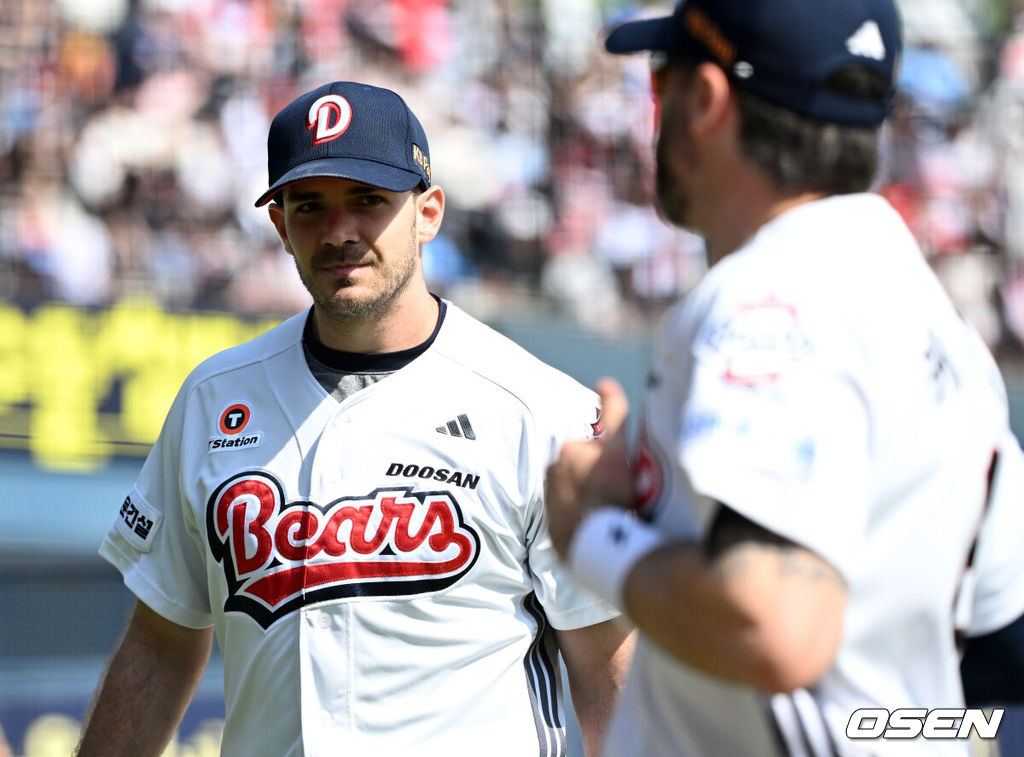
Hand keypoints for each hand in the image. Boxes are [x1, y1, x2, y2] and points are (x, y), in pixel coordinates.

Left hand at [545, 379, 632, 556]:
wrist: (598, 542)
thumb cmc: (610, 492)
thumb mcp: (617, 449)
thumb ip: (613, 413)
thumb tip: (605, 381)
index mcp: (567, 452)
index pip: (592, 448)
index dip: (609, 459)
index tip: (618, 475)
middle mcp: (552, 475)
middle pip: (583, 471)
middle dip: (596, 478)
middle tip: (617, 494)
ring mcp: (552, 504)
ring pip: (576, 494)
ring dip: (589, 499)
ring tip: (610, 513)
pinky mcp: (554, 530)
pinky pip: (570, 519)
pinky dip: (581, 521)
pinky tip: (598, 529)